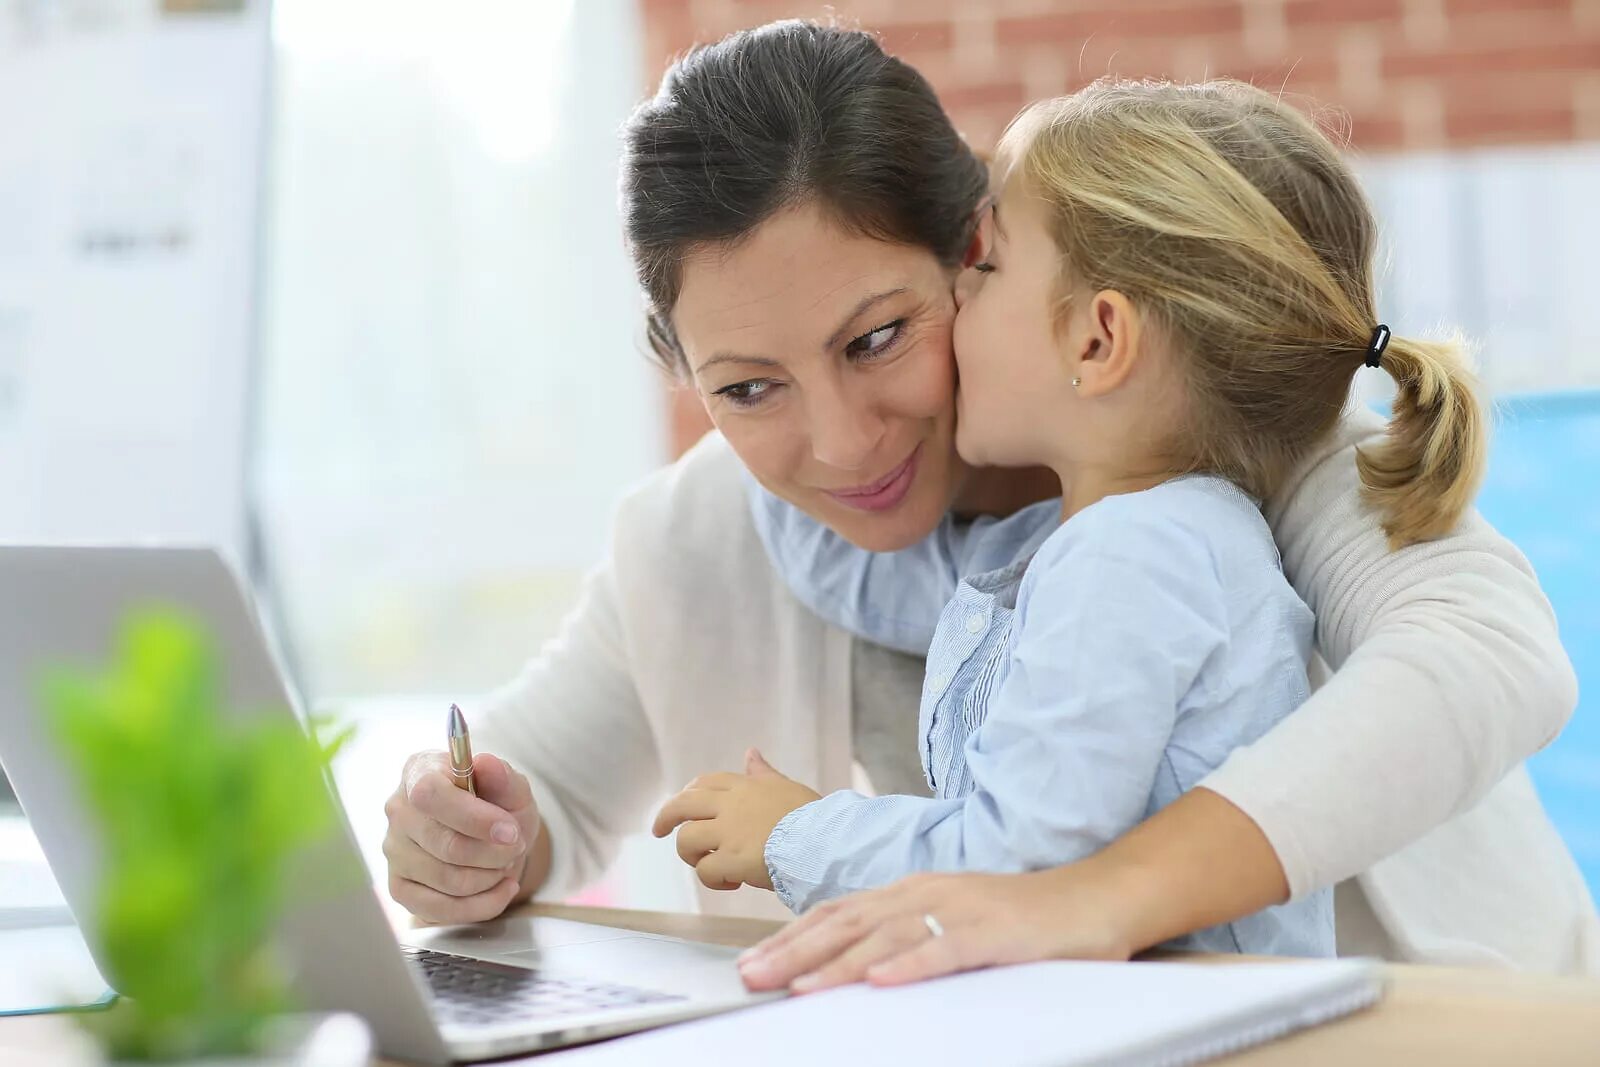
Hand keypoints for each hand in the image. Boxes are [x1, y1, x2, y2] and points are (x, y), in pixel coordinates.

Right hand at [383, 749, 540, 923]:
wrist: (494, 837)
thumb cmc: (497, 805)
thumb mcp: (511, 787)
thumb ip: (502, 776)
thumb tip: (486, 763)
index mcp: (419, 771)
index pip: (430, 794)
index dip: (473, 818)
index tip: (511, 832)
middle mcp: (398, 810)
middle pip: (444, 845)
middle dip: (494, 853)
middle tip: (516, 846)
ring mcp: (394, 852)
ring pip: (448, 880)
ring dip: (491, 877)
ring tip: (505, 862)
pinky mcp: (399, 888)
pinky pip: (441, 910)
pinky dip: (482, 905)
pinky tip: (502, 888)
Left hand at [651, 749, 820, 891]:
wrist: (825, 840)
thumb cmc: (812, 817)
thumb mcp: (785, 787)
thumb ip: (763, 774)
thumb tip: (751, 752)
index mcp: (745, 788)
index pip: (705, 783)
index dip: (687, 794)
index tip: (680, 807)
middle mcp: (731, 806)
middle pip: (682, 805)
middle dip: (665, 817)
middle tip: (659, 832)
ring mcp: (729, 832)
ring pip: (687, 840)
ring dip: (692, 856)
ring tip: (710, 865)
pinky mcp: (732, 860)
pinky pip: (705, 871)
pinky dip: (713, 880)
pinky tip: (732, 883)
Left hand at [737, 861, 1137, 993]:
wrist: (1094, 898)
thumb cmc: (1022, 917)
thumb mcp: (951, 920)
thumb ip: (905, 935)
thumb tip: (854, 965)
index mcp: (912, 890)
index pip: (838, 913)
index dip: (791, 938)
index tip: (752, 964)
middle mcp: (927, 892)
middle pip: (849, 923)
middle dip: (795, 952)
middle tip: (753, 978)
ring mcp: (960, 910)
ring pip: (887, 937)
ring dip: (838, 963)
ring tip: (799, 987)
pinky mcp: (995, 933)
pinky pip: (946, 950)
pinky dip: (911, 966)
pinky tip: (882, 982)